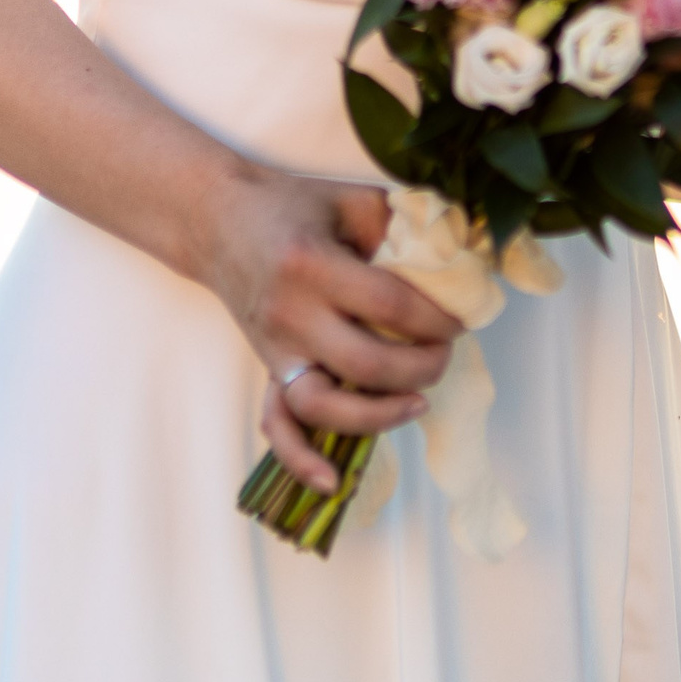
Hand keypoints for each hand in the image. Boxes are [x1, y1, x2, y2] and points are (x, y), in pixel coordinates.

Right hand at [203, 164, 460, 494]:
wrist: (219, 220)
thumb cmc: (293, 206)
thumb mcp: (352, 200)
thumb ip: (403, 227)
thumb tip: (460, 259)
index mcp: (313, 265)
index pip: (389, 305)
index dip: (437, 319)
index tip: (462, 319)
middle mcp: (290, 314)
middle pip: (365, 362)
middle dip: (421, 367)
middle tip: (445, 354)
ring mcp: (274, 348)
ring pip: (323, 405)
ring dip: (378, 415)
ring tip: (418, 405)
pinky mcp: (267, 367)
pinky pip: (277, 424)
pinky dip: (301, 459)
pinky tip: (334, 481)